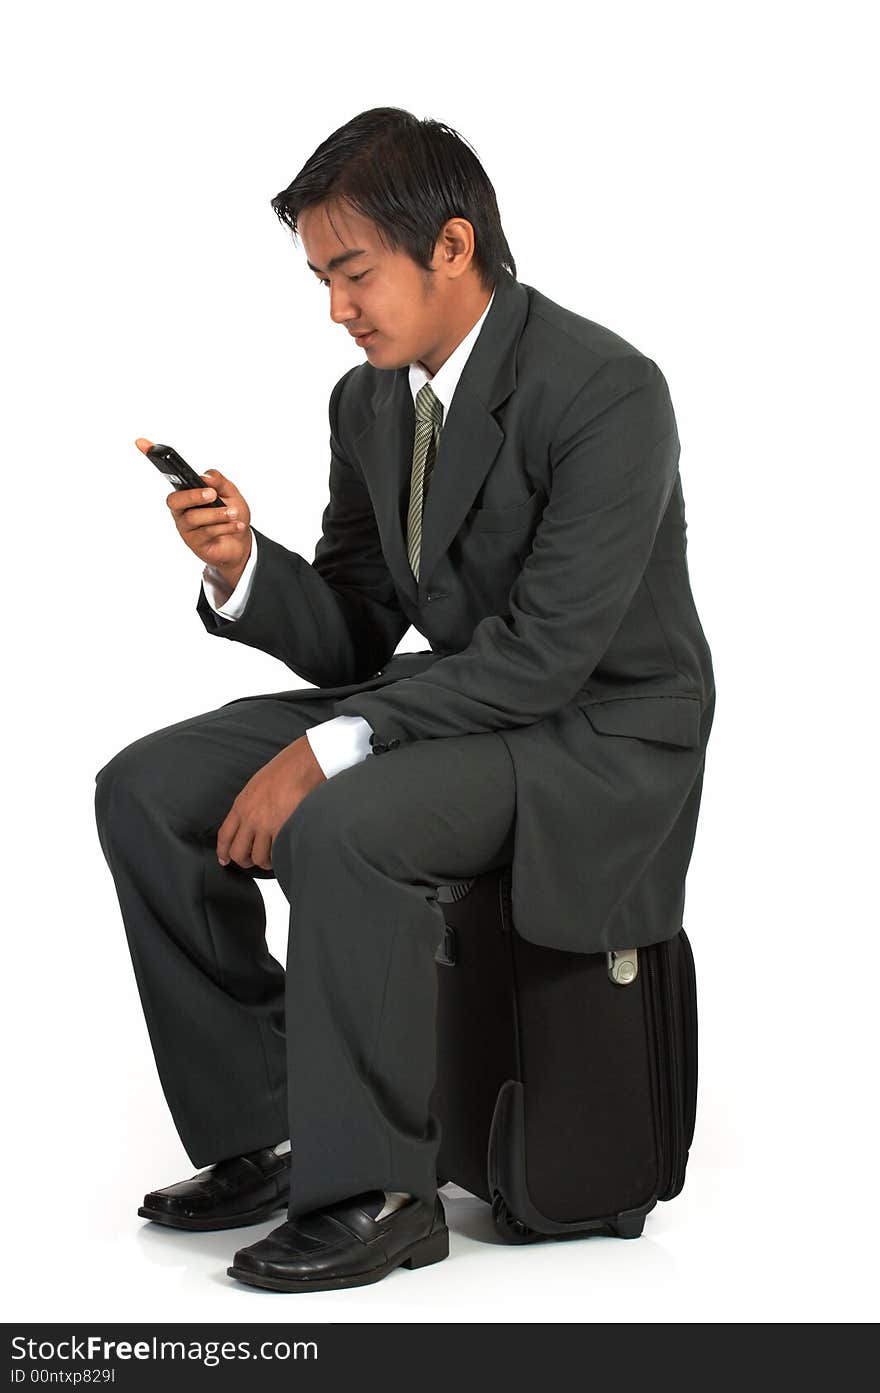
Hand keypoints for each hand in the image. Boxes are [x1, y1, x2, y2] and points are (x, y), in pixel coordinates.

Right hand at [135, 440, 253, 578]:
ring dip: (217, 515)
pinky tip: (238, 525)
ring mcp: (186, 528)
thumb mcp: (231, 493)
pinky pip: (207, 533)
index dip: (153, 458)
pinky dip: (226, 527)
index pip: (168, 475)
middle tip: (212, 494)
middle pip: (175, 501)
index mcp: (187, 492)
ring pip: (195, 519)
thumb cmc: (232, 514)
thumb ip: (219, 482)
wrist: (242, 543)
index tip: (141, 441)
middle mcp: (182, 509)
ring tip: (233, 513)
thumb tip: (205, 477)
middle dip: (193, 496)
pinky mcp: (195, 544)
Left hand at [216, 736, 326, 870]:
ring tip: (271, 859)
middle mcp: (250, 818)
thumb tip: (247, 822)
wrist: (301, 766)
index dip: (223, 852)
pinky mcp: (283, 829)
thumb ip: (248, 806)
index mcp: (241, 806)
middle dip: (243, 861)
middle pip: (238, 853)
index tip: (224, 859)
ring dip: (264, 862)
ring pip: (258, 857)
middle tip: (250, 861)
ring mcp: (266, 825)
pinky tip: (282, 853)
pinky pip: (276, 853)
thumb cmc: (283, 771)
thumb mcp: (255, 787)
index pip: (224, 836)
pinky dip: (279, 857)